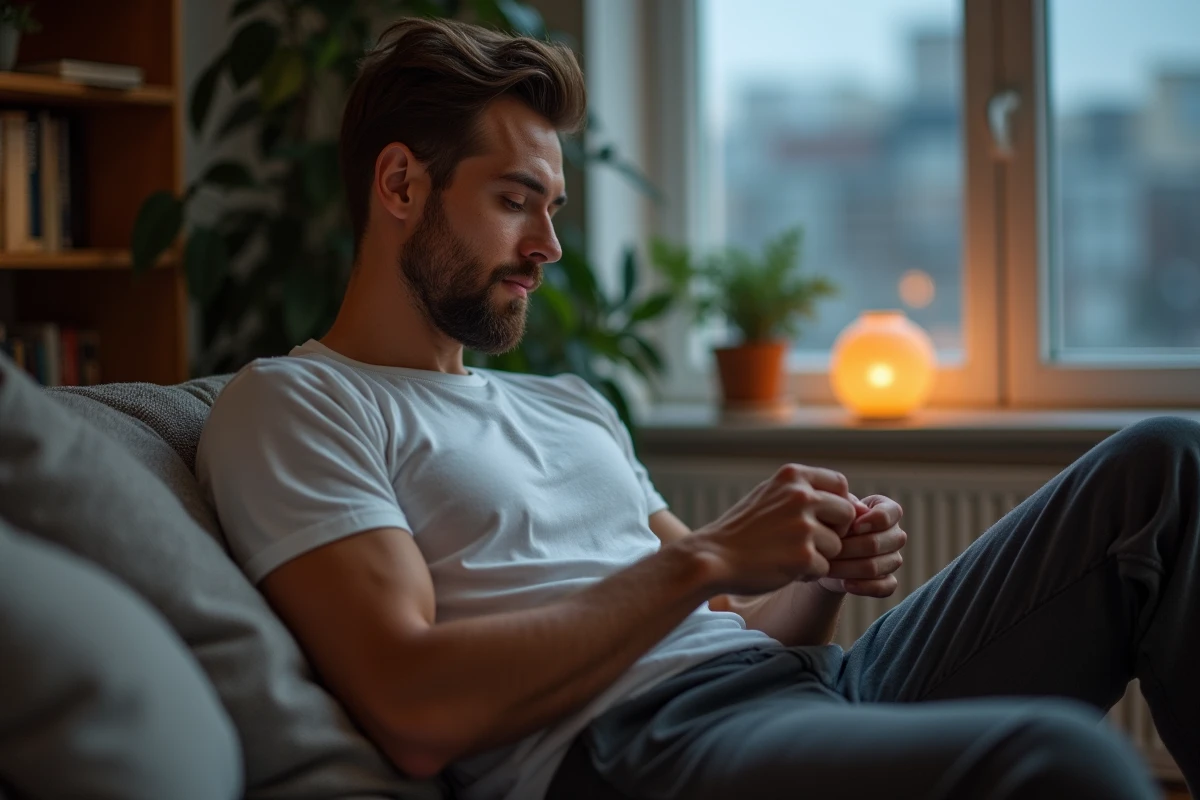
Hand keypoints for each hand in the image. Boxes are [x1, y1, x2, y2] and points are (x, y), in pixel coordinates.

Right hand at [688, 464, 855, 596]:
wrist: (713, 558)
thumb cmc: (743, 530)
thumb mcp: (769, 495)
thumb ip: (804, 493)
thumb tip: (855, 503)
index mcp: (792, 477)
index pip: (839, 484)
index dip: (838, 504)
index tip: (824, 519)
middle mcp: (801, 496)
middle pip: (847, 514)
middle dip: (834, 531)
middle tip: (809, 542)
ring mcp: (803, 527)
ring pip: (837, 545)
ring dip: (820, 556)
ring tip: (789, 556)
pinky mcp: (804, 556)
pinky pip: (824, 568)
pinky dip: (808, 574)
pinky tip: (784, 569)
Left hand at [818, 494, 905, 597]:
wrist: (822, 552)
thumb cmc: (829, 524)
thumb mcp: (833, 510)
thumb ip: (845, 504)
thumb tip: (858, 509)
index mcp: (886, 511)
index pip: (891, 513)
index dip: (874, 520)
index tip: (853, 525)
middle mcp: (895, 534)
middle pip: (879, 543)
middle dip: (850, 547)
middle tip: (828, 548)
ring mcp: (894, 559)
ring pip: (878, 566)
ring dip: (850, 568)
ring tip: (828, 566)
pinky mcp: (888, 581)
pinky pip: (885, 587)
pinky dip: (865, 587)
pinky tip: (846, 584)